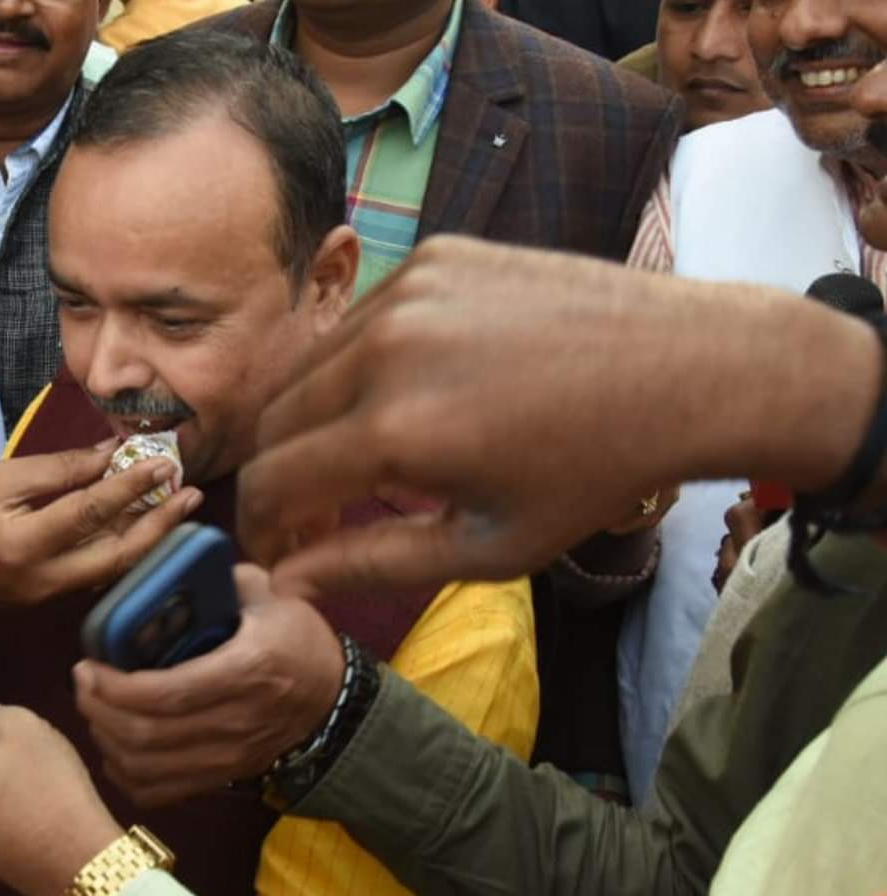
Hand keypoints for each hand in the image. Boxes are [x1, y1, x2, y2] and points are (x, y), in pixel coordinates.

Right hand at [0, 444, 201, 624]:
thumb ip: (56, 469)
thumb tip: (109, 456)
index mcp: (26, 545)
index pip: (91, 511)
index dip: (131, 485)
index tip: (163, 462)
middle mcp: (47, 579)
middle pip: (119, 554)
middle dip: (161, 524)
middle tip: (192, 493)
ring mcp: (54, 599)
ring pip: (115, 569)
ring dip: (151, 537)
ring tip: (180, 507)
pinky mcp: (56, 605)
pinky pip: (101, 575)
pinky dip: (127, 550)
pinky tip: (147, 528)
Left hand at [75, 565, 343, 808]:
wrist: (335, 700)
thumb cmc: (299, 640)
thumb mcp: (273, 596)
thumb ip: (223, 580)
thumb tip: (168, 572)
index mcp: (247, 670)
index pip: (166, 693)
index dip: (115, 686)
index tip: (88, 665)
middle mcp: (236, 722)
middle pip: (146, 735)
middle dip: (98, 710)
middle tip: (82, 682)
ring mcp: (229, 758)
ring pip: (146, 768)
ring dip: (106, 740)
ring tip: (94, 708)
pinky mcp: (223, 778)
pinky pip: (159, 792)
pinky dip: (125, 773)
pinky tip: (115, 744)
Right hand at [236, 235, 881, 596]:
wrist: (691, 367)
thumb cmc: (592, 472)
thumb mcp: (487, 546)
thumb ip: (372, 564)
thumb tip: (285, 584)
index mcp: (395, 431)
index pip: (270, 480)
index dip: (261, 526)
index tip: (279, 550)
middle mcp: (383, 348)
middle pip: (273, 418)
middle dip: (278, 474)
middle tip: (312, 512)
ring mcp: (406, 289)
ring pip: (308, 363)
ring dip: (312, 418)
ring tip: (361, 457)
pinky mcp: (432, 254)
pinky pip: (359, 317)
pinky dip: (361, 362)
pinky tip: (412, 392)